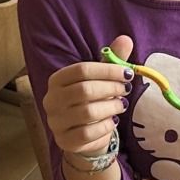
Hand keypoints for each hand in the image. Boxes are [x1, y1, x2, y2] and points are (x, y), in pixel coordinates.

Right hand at [43, 33, 131, 162]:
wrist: (85, 135)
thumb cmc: (93, 100)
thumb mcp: (101, 79)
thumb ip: (112, 60)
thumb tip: (126, 39)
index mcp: (57, 80)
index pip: (82, 70)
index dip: (108, 70)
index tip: (127, 73)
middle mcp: (51, 100)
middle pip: (84, 90)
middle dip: (111, 88)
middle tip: (125, 89)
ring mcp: (56, 122)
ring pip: (87, 112)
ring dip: (111, 107)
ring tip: (121, 104)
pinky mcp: (64, 141)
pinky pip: (88, 133)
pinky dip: (106, 126)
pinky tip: (112, 121)